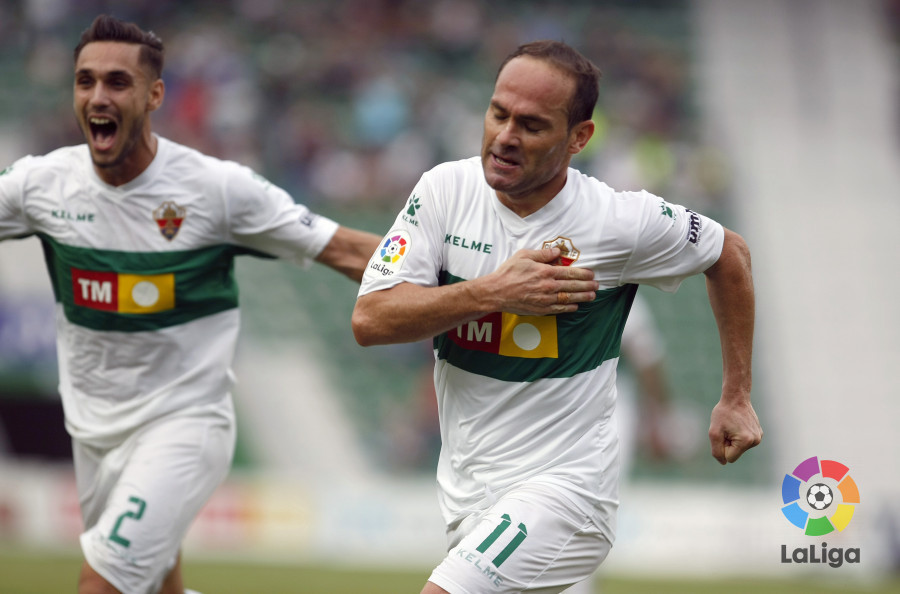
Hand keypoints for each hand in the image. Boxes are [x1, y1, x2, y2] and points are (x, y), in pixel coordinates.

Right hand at [480, 247, 598, 314]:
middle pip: (572, 286)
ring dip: (582, 297)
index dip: (583, 274)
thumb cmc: (508, 272)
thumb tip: (557, 252)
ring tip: (592, 296)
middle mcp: (548, 286)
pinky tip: (576, 306)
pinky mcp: (540, 309)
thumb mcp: (523, 256)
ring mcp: (545, 299)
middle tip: (597, 285)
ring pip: (568, 298)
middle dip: (587, 286)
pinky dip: (569, 308)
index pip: (569, 273)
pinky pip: (558, 309)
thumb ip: (542, 254)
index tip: (591, 274)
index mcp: (545, 272)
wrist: (496, 292)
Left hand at [708, 396, 761, 464]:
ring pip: (739, 448)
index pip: (729, 458)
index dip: (722, 447)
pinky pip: (743, 442)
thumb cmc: (723, 414)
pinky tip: (738, 424)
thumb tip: (723, 462)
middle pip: (735, 453)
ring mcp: (758, 438)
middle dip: (728, 444)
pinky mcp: (759, 434)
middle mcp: (755, 441)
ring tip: (732, 426)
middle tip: (727, 428)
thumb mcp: (713, 433)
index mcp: (745, 441)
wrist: (735, 398)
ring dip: (732, 440)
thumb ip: (716, 451)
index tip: (723, 434)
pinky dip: (738, 436)